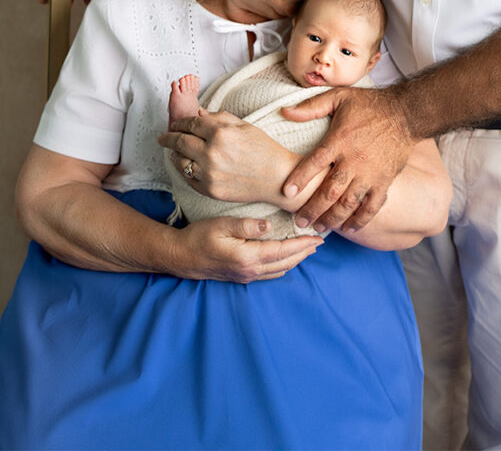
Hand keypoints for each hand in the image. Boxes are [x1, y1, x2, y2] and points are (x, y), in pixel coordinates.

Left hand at [158, 109, 292, 204]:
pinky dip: (183, 170)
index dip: (181, 122)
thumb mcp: (244, 126)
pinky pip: (188, 178)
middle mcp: (211, 153)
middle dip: (168, 137)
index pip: (191, 123)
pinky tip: (185, 165)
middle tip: (163, 137)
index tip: (177, 123)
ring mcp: (208, 174)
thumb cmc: (264, 149)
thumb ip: (219, 118)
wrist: (277, 177)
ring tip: (173, 151)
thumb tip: (199, 113)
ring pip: (180, 161)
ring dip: (174, 154)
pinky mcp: (209, 190)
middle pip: (180, 141)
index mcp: (220, 133)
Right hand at [173, 215, 321, 282]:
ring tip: (308, 249)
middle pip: (285, 263)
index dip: (302, 245)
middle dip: (304, 253)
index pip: (283, 251)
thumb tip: (270, 225)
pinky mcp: (241, 276)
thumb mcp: (222, 225)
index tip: (317, 237)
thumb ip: (247, 225)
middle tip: (320, 242)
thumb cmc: (199, 237)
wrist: (180, 256)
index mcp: (247, 257)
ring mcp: (246, 276)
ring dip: (295, 259)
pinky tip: (286, 258)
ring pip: (279, 270)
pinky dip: (283, 265)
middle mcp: (250, 270)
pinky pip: (269, 273)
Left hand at [281, 87, 416, 231]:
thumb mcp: (339, 97)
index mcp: (340, 139)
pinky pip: (372, 207)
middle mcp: (355, 160)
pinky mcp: (385, 182)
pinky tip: (348, 228)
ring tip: (319, 228)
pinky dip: (360, 220)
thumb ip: (311, 106)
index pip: (315, 162)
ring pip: (349, 203)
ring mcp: (371, 174)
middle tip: (300, 221)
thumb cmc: (370, 105)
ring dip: (332, 219)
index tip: (286, 192)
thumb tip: (284, 112)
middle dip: (313, 209)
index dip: (299, 178)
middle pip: (330, 191)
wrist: (406, 114)